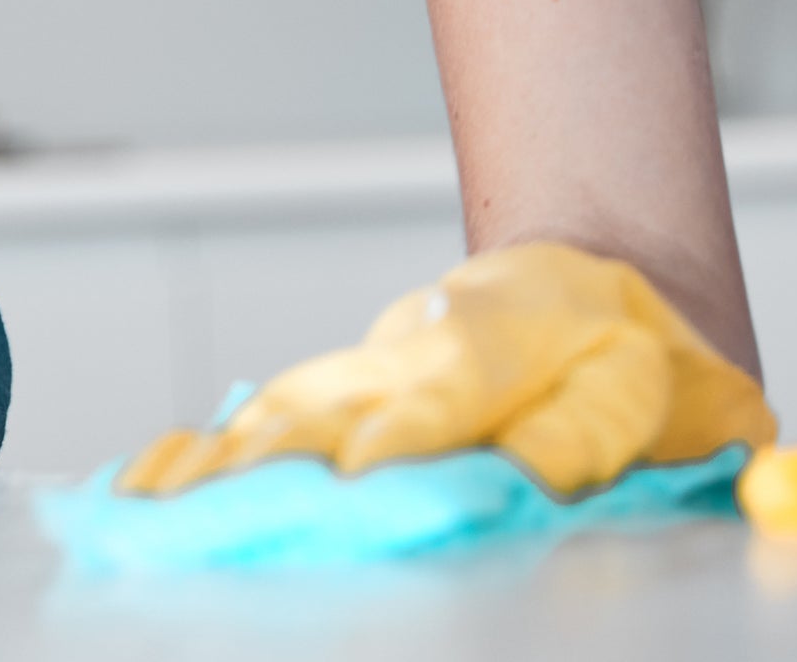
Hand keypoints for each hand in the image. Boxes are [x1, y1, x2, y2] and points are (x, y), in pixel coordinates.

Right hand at [123, 243, 773, 499]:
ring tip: (157, 511)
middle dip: (276, 456)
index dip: (404, 427)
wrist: (601, 285)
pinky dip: (200, 457)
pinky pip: (261, 425)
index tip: (362, 473)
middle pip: (336, 398)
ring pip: (284, 410)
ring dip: (221, 463)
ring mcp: (362, 371)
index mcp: (505, 336)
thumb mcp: (649, 386)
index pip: (447, 382)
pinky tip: (147, 490)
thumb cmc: (635, 358)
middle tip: (218, 510)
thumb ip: (592, 430)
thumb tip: (528, 474)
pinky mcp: (334, 398)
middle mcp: (411, 349)